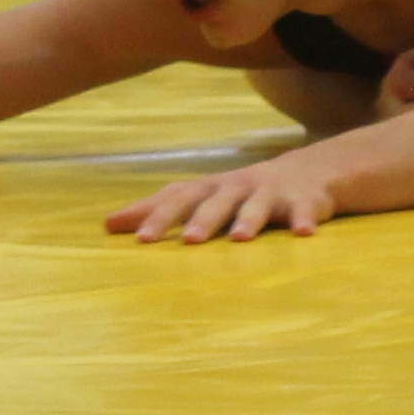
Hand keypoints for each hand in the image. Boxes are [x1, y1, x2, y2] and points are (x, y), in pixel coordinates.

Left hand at [106, 157, 339, 243]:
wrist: (307, 172)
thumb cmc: (240, 192)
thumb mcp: (200, 197)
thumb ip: (156, 210)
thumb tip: (106, 225)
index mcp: (210, 188)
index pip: (180, 199)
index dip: (162, 217)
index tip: (140, 240)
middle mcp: (238, 187)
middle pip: (218, 201)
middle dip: (205, 220)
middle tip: (191, 242)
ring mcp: (271, 192)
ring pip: (258, 205)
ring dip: (249, 219)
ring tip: (240, 238)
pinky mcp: (304, 200)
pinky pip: (304, 210)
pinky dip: (304, 220)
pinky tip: (304, 234)